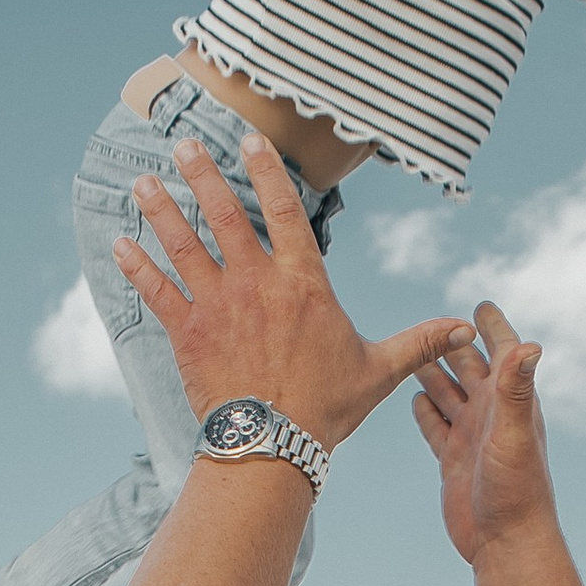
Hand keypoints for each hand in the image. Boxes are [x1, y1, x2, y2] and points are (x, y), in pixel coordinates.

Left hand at [115, 134, 470, 453]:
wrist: (273, 447)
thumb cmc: (327, 409)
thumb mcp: (380, 370)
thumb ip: (418, 342)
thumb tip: (466, 332)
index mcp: (303, 284)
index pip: (284, 211)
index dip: (266, 170)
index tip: (250, 139)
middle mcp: (257, 283)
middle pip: (224, 214)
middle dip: (201, 174)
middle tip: (182, 144)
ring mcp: (218, 305)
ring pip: (183, 244)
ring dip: (161, 209)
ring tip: (144, 180)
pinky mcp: (188, 332)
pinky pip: (157, 290)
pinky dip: (137, 266)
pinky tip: (119, 243)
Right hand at [413, 303, 555, 569]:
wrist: (504, 541)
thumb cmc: (517, 489)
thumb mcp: (514, 434)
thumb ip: (516, 389)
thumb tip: (531, 345)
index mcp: (509, 402)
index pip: (503, 353)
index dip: (493, 328)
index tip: (481, 303)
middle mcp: (491, 416)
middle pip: (468, 369)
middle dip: (452, 344)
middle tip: (431, 322)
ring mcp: (471, 437)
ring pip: (448, 395)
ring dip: (433, 373)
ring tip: (413, 351)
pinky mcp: (453, 460)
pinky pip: (436, 427)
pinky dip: (425, 411)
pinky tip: (414, 400)